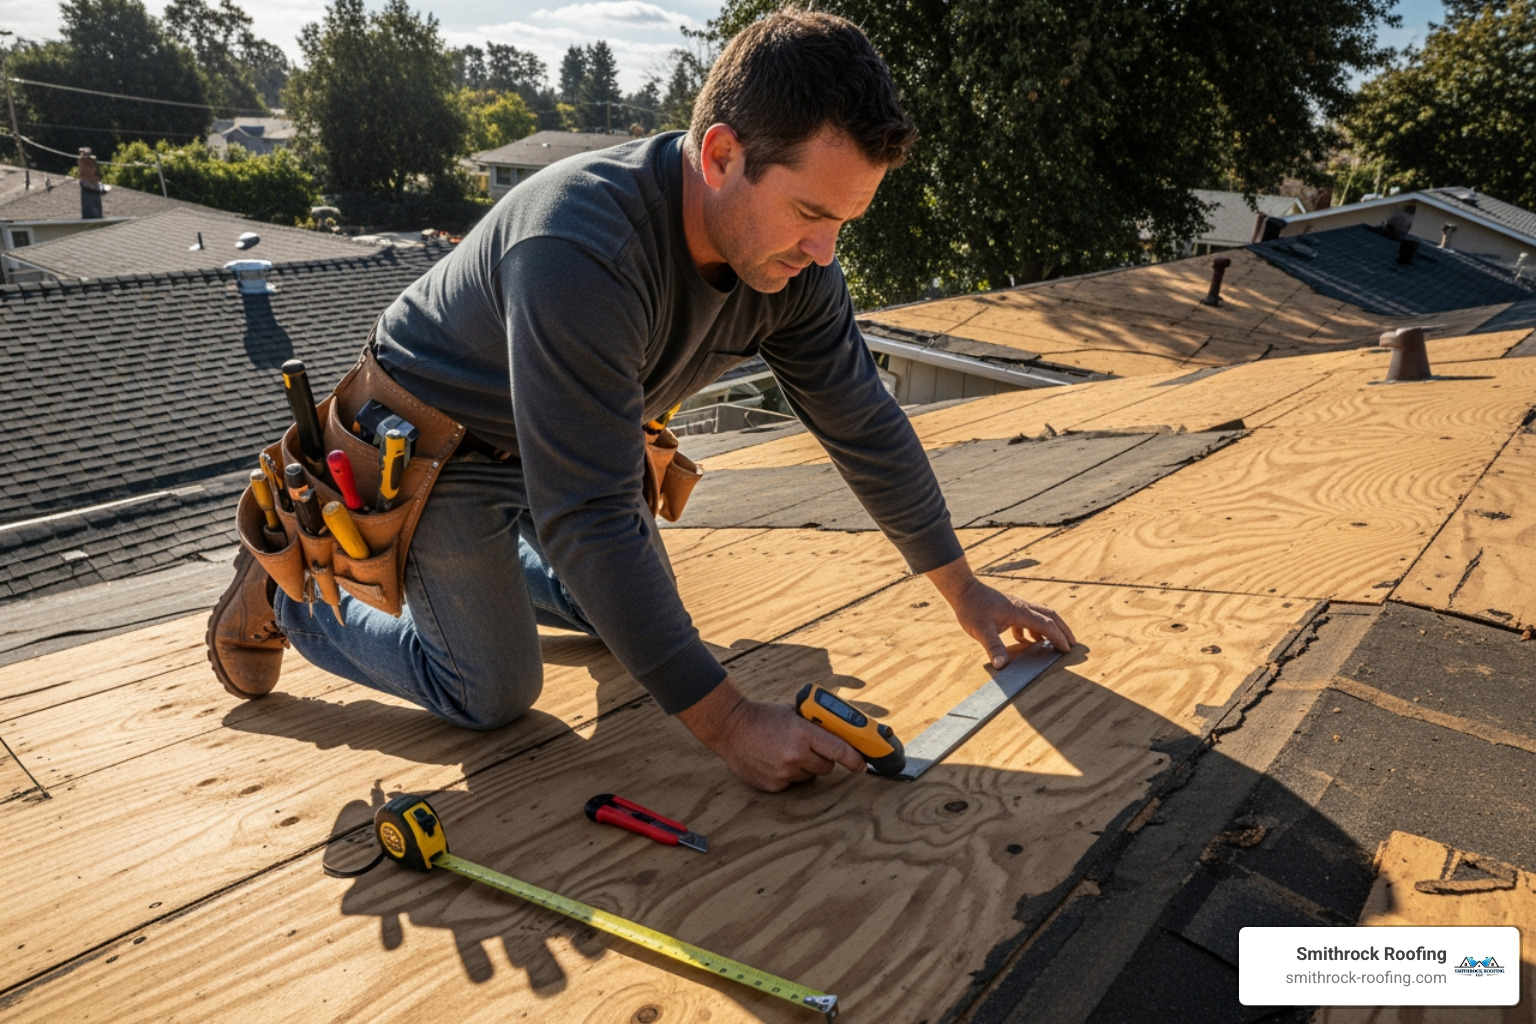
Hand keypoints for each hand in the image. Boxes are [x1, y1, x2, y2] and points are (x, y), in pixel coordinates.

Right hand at [677, 678, 865, 791]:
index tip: (862, 764)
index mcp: (803, 733)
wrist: (730, 728)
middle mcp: (795, 755)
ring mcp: (784, 772)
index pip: (839, 750)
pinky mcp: (773, 785)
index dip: (855, 760)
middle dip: (824, 760)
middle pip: (827, 767)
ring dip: (805, 768)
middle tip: (812, 749)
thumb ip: (814, 725)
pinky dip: (789, 775)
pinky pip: (792, 784)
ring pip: (809, 777)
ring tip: (787, 752)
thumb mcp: (793, 713)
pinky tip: (775, 761)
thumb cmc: (763, 717)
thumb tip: (839, 732)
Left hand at [925, 555, 1075, 667]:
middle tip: (1072, 644)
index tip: (1067, 649)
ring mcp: (1016, 606)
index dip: (1058, 637)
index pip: (1046, 624)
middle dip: (1063, 630)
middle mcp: (1022, 606)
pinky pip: (1027, 618)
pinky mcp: (1009, 607)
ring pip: (1040, 615)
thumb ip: (994, 647)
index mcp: (1020, 611)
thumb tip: (1002, 666)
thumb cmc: (972, 608)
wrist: (963, 590)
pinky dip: (1031, 629)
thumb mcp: (981, 630)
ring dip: (1049, 628)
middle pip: (1050, 616)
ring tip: (1052, 644)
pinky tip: (1023, 640)